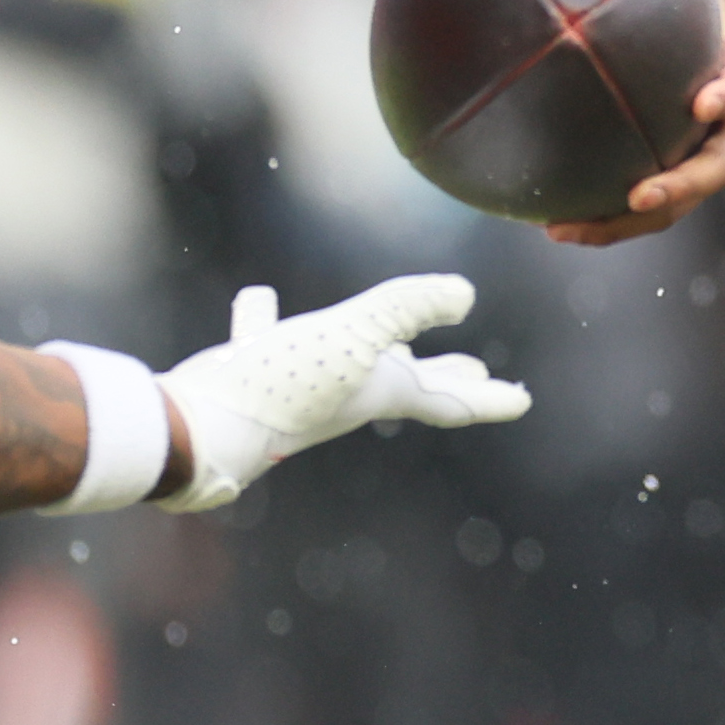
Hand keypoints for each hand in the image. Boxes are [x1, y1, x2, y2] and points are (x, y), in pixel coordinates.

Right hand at [154, 276, 528, 511]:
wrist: (199, 427)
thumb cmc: (282, 383)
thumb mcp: (356, 333)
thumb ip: (409, 308)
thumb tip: (465, 296)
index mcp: (382, 392)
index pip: (450, 398)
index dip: (490, 397)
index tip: (525, 401)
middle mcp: (349, 394)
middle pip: (413, 386)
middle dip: (447, 378)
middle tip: (479, 372)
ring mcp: (304, 386)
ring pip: (348, 359)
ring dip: (374, 345)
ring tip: (385, 335)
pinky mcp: (260, 372)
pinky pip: (270, 337)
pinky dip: (268, 319)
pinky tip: (259, 300)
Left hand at [546, 0, 724, 246]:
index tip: (702, 103)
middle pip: (718, 168)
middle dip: (680, 186)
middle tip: (638, 196)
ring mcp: (716, 157)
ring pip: (681, 203)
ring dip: (627, 223)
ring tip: (566, 229)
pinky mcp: (689, 175)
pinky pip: (654, 208)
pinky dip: (609, 221)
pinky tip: (554, 222)